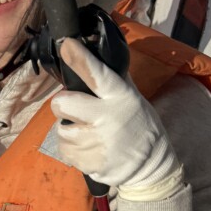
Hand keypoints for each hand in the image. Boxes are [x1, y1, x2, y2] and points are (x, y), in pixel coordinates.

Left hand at [52, 38, 181, 196]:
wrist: (149, 166)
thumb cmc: (139, 126)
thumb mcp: (133, 98)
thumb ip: (113, 82)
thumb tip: (93, 55)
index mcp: (120, 97)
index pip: (97, 74)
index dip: (80, 59)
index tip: (67, 45)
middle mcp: (106, 118)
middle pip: (62, 103)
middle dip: (62, 104)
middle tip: (72, 108)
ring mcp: (96, 142)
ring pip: (61, 130)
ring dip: (69, 130)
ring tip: (86, 133)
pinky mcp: (88, 162)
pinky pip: (64, 150)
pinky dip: (72, 149)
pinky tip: (89, 149)